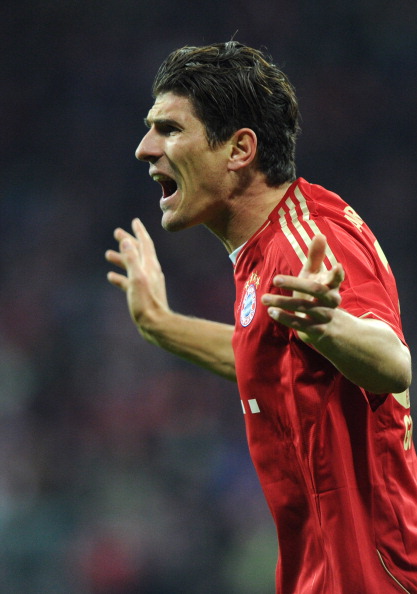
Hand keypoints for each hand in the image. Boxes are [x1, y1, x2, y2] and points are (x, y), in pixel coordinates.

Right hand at [105, 218, 168, 336]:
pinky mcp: (141, 294)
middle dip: (128, 242)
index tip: (134, 221)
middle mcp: (150, 272)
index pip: (145, 244)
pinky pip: (129, 281)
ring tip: (108, 254)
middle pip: (138, 252)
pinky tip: (111, 277)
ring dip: (121, 259)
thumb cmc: (146, 303)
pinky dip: (120, 276)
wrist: (155, 325)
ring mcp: (147, 283)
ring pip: (132, 266)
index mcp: (150, 266)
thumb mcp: (137, 278)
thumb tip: (127, 241)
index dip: (139, 232)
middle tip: (117, 233)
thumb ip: (132, 260)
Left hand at [261, 234, 344, 343]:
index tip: (337, 265)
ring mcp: (323, 316)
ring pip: (303, 307)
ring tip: (264, 298)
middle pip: (315, 290)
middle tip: (275, 278)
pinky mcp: (315, 330)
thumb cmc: (318, 293)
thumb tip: (319, 234)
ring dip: (283, 302)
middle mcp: (331, 301)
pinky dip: (284, 317)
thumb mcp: (317, 275)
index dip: (337, 273)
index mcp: (332, 286)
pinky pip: (299, 323)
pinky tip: (271, 312)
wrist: (329, 327)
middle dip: (295, 283)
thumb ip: (316, 256)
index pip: (336, 278)